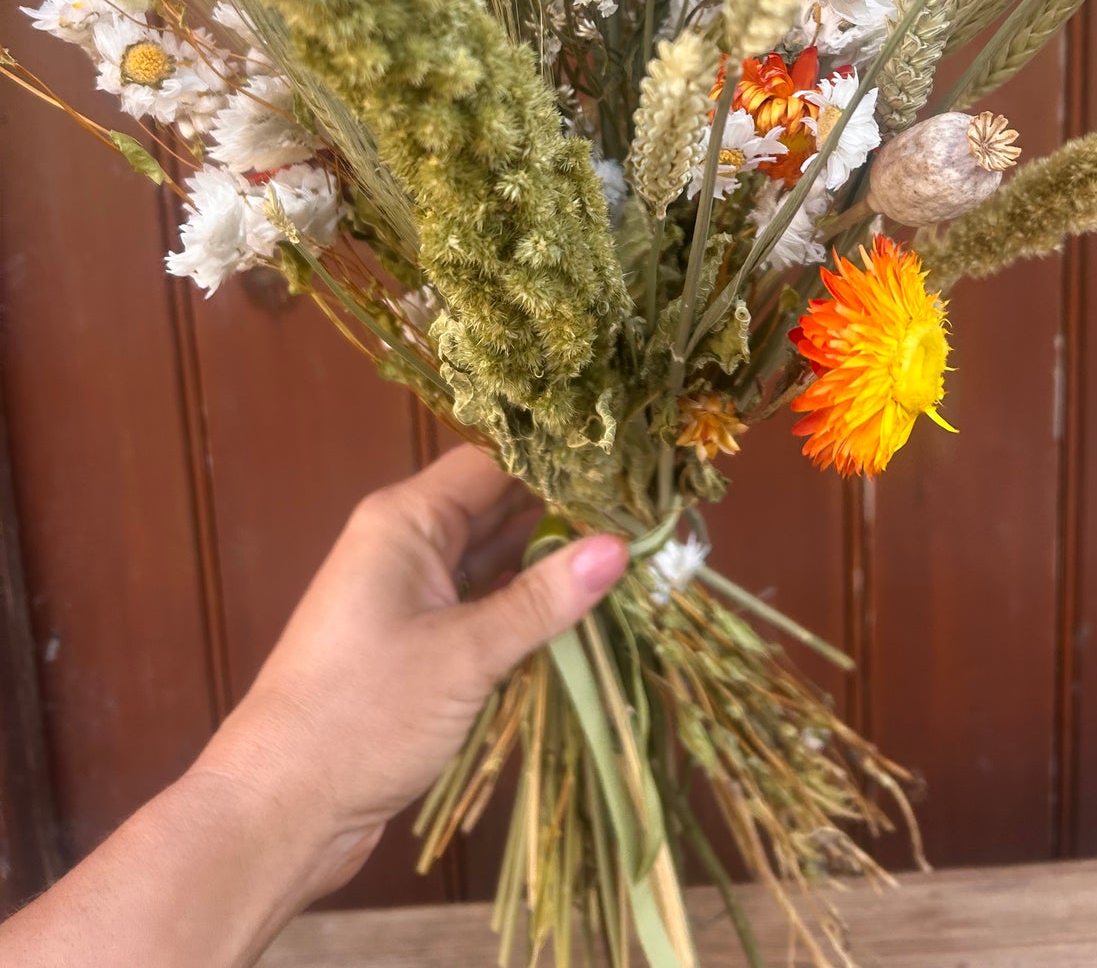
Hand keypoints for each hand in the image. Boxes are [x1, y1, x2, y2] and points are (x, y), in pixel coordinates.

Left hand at [192, 446, 627, 903]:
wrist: (280, 807)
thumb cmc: (362, 714)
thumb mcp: (465, 654)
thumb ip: (542, 599)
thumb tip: (619, 546)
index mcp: (406, 520)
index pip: (494, 462)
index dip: (559, 461)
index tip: (627, 469)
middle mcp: (406, 543)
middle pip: (497, 506)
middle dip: (565, 513)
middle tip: (644, 518)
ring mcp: (409, 595)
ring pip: (492, 559)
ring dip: (548, 564)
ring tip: (629, 560)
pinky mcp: (415, 643)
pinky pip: (481, 605)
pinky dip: (524, 607)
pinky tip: (579, 614)